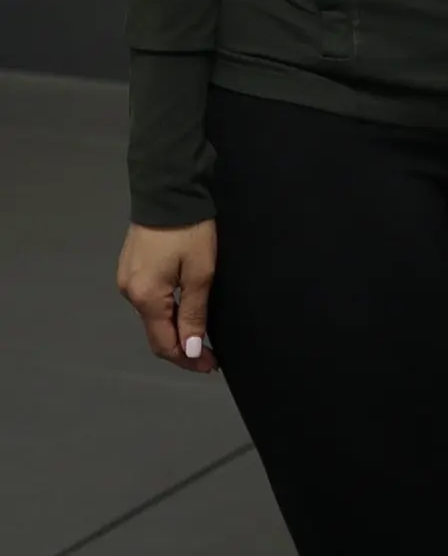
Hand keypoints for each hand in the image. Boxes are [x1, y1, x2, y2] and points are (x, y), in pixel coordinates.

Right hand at [117, 220, 219, 371]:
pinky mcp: (132, 266)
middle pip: (156, 332)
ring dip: (175, 328)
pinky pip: (150, 298)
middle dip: (183, 347)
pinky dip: (167, 310)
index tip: (211, 366)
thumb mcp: (200, 272)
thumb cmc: (190, 230)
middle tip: (210, 356)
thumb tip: (191, 350)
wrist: (169, 189)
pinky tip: (185, 310)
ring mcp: (128, 279)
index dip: (187, 359)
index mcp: (145, 298)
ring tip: (201, 335)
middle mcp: (129, 293)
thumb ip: (193, 313)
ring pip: (153, 315)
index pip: (164, 343)